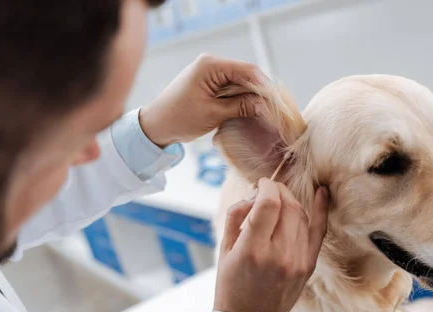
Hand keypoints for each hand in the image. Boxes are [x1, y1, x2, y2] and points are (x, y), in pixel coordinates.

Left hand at [139, 54, 266, 146]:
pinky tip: (249, 111)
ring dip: (250, 97)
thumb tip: (264, 104)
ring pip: (240, 83)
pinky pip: (231, 88)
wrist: (156, 125)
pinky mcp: (209, 83)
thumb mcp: (213, 114)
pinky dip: (240, 99)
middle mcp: (211, 64)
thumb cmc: (179, 118)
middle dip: (259, 92)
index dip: (264, 85)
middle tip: (273, 110)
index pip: (246, 70)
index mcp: (210, 65)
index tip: (276, 102)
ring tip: (264, 112)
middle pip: (245, 75)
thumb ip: (240, 106)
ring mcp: (210, 73)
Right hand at [214, 178, 328, 311]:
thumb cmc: (231, 284)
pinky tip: (322, 193)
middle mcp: (279, 255)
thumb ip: (237, 216)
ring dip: (290, 201)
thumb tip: (254, 194)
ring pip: (301, 216)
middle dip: (277, 191)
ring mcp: (298, 261)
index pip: (269, 204)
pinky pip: (318, 232)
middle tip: (267, 191)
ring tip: (277, 201)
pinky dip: (321, 211)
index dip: (266, 187)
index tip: (260, 185)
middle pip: (288, 206)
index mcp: (253, 250)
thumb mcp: (223, 250)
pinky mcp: (308, 266)